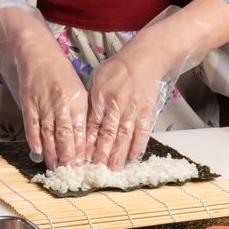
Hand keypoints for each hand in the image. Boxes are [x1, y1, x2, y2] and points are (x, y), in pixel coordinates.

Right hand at [0, 6, 86, 168]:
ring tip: (55, 168)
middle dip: (68, 155)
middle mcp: (61, 101)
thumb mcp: (78, 89)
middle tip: (70, 172)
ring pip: (49, 132)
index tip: (83, 165)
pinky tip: (38, 152)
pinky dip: (35, 139)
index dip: (81, 149)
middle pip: (66, 134)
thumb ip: (81, 114)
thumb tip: (85, 141)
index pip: (81, 129)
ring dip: (52, 152)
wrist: (37, 52)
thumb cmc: (60, 72)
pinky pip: (32, 124)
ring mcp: (43, 102)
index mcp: (77, 98)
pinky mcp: (28, 102)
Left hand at [85, 41, 165, 169]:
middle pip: (108, 132)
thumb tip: (80, 124)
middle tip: (96, 169)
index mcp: (100, 96)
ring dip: (119, 153)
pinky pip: (143, 129)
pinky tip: (133, 156)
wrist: (144, 58)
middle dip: (101, 153)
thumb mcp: (97, 80)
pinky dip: (139, 143)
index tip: (81, 158)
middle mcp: (117, 103)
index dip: (87, 143)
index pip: (92, 124)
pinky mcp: (148, 109)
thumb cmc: (117, 69)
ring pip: (125, 134)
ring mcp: (133, 107)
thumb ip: (90, 102)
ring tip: (113, 169)